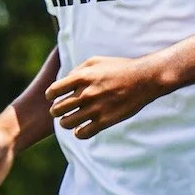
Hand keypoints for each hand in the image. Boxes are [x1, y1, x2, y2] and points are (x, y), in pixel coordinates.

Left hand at [46, 54, 167, 139]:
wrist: (144, 79)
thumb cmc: (119, 68)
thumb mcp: (96, 61)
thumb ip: (77, 70)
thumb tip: (63, 82)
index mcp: (82, 77)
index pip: (53, 91)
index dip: (51, 95)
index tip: (54, 97)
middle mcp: (86, 94)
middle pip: (57, 109)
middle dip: (56, 110)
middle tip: (62, 110)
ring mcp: (95, 109)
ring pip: (67, 123)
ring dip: (66, 122)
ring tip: (71, 119)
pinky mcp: (105, 121)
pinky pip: (82, 133)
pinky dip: (79, 132)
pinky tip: (82, 128)